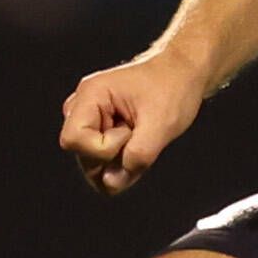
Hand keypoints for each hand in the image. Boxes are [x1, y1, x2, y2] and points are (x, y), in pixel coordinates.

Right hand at [59, 50, 207, 195]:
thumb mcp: (162, 124)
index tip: (130, 132)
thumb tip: (110, 184)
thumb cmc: (173, 87)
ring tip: (141, 136)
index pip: (74, 140)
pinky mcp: (100, 129)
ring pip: (92, 162)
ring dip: (120, 159)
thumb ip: (137, 156)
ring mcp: (90, 119)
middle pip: (82, 154)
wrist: (183, 73)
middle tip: (141, 135)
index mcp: (90, 95)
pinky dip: (123, 160)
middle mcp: (83, 106)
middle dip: (114, 157)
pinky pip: (103, 160)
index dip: (103, 148)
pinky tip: (139, 143)